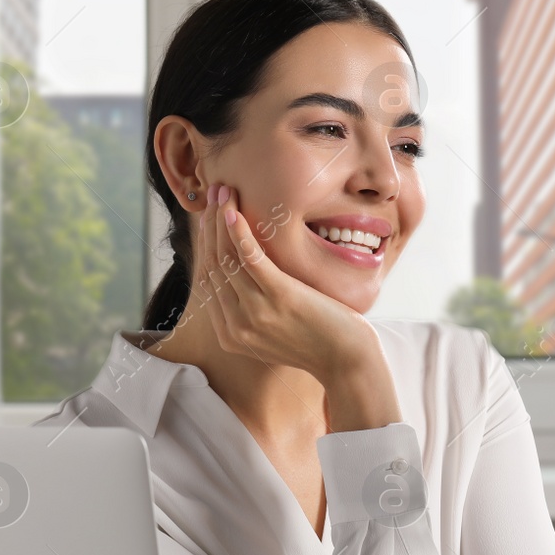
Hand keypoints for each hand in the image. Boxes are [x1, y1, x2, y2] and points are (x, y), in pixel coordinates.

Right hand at [193, 184, 399, 430]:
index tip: (209, 218)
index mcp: (231, 335)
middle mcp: (237, 325)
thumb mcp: (276, 332)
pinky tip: (232, 211)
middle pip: (213, 266)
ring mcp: (256, 313)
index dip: (206, 245)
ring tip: (223, 192)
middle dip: (209, 226)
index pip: (208, 281)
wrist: (348, 362)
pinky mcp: (279, 296)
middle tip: (212, 195)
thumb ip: (254, 312)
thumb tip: (246, 277)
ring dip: (221, 219)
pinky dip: (238, 232)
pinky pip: (249, 258)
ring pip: (226, 258)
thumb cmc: (319, 342)